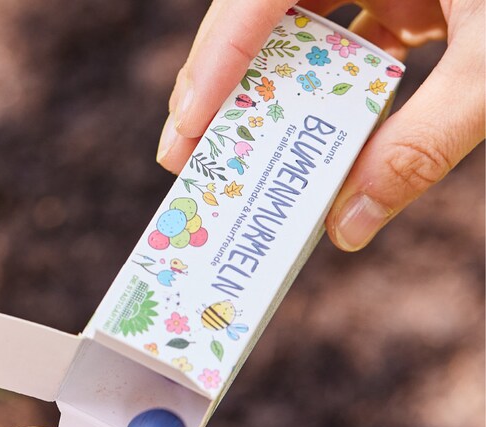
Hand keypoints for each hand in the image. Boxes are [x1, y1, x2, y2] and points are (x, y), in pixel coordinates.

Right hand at [157, 0, 483, 250]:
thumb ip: (423, 145)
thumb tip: (349, 227)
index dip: (214, 68)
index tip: (182, 139)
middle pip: (265, 10)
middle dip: (226, 82)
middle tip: (193, 151)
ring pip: (301, 22)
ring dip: (273, 87)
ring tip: (242, 145)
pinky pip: (349, 32)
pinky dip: (329, 85)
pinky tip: (315, 129)